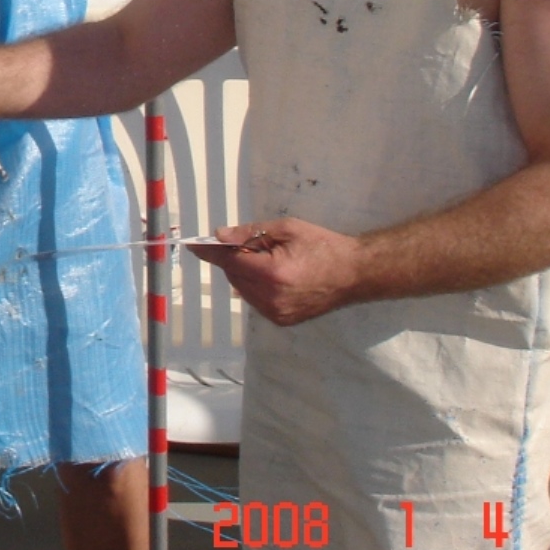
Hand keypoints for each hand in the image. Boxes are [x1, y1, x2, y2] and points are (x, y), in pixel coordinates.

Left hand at [189, 218, 363, 325]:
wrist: (355, 274)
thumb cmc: (323, 246)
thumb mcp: (287, 229)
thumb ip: (250, 234)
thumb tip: (220, 236)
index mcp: (273, 274)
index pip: (230, 262)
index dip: (211, 252)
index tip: (194, 245)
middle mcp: (271, 299)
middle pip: (234, 276)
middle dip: (234, 259)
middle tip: (250, 244)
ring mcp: (277, 313)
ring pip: (242, 290)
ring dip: (244, 273)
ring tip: (269, 259)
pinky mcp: (282, 320)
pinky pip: (255, 300)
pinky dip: (256, 286)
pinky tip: (274, 275)